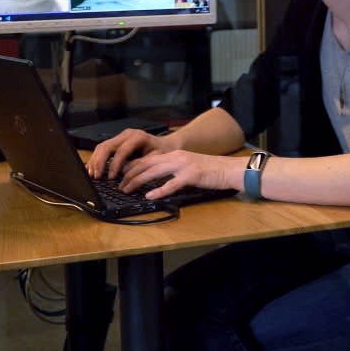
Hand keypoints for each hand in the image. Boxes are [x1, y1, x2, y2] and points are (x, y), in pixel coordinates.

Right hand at [86, 128, 177, 179]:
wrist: (166, 144)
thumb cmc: (163, 152)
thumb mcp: (155, 159)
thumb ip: (139, 164)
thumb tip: (123, 173)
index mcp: (138, 137)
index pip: (121, 151)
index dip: (114, 165)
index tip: (110, 178)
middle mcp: (127, 134)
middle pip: (107, 146)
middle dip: (100, 162)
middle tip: (97, 176)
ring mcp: (121, 136)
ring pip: (102, 146)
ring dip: (95, 161)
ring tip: (92, 174)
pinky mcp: (117, 140)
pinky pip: (103, 148)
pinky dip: (97, 158)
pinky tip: (92, 168)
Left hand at [116, 149, 245, 199]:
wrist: (229, 169)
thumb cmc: (211, 170)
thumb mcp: (189, 165)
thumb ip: (174, 169)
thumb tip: (158, 178)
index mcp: (175, 154)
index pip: (148, 158)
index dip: (133, 166)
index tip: (122, 174)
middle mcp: (176, 157)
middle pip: (146, 164)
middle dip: (130, 174)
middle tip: (120, 184)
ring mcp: (183, 165)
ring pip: (154, 171)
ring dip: (138, 181)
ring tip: (127, 189)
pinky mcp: (191, 176)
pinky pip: (171, 184)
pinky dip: (158, 190)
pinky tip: (149, 196)